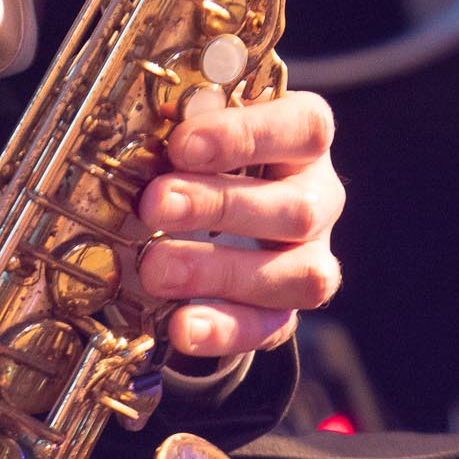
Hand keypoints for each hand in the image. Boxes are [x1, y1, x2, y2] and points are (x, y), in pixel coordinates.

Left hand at [133, 89, 344, 357]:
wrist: (205, 222)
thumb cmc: (200, 164)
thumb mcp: (192, 137)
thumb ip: (178, 132)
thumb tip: (140, 135)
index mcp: (302, 143)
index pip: (303, 129)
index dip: (245, 136)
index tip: (181, 145)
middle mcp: (318, 201)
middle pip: (297, 208)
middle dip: (219, 207)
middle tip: (154, 204)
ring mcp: (309, 260)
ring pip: (298, 274)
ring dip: (221, 272)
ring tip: (156, 270)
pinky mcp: (286, 311)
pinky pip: (270, 327)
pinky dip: (225, 330)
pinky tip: (182, 327)